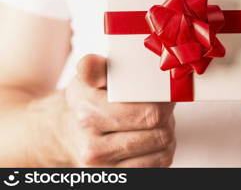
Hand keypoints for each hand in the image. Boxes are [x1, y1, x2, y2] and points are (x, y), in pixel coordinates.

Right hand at [58, 55, 175, 166]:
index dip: (165, 102)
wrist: (66, 132)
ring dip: (167, 133)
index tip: (167, 93)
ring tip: (156, 120)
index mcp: (88, 115)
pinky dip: (162, 150)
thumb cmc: (85, 100)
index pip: (149, 114)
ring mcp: (105, 169)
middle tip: (163, 105)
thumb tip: (89, 66)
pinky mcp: (117, 179)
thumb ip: (93, 67)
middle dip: (168, 117)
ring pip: (163, 152)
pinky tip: (151, 136)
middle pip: (159, 133)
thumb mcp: (87, 77)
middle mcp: (94, 148)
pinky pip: (159, 166)